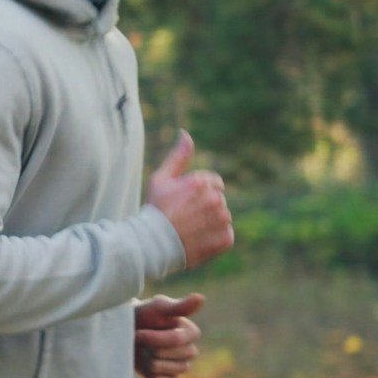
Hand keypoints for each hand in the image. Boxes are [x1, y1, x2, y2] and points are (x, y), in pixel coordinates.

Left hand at [134, 293, 204, 377]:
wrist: (127, 330)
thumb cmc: (144, 315)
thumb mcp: (158, 307)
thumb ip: (179, 306)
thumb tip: (200, 298)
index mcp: (192, 333)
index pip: (174, 340)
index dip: (152, 337)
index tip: (139, 331)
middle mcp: (191, 351)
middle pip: (161, 354)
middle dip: (146, 345)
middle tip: (141, 339)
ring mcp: (181, 367)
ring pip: (156, 367)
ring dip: (143, 357)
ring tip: (143, 349)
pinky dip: (145, 372)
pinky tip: (144, 362)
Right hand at [148, 131, 233, 268]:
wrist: (152, 244)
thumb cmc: (155, 210)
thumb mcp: (161, 179)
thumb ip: (179, 156)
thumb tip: (185, 134)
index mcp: (202, 182)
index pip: (214, 183)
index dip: (199, 193)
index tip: (184, 203)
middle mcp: (215, 200)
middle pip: (218, 201)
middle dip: (205, 207)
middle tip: (184, 218)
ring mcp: (221, 221)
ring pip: (223, 218)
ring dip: (210, 223)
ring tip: (190, 230)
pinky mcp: (225, 239)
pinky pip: (226, 236)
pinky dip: (215, 239)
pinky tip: (198, 240)